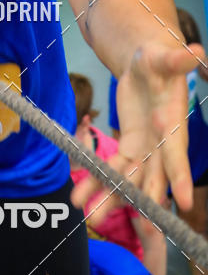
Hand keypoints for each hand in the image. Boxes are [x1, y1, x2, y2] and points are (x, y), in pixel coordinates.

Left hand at [71, 39, 205, 220]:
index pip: (177, 155)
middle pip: (151, 176)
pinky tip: (78, 196)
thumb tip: (196, 51)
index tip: (182, 204)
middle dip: (140, 198)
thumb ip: (177, 60)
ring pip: (128, 179)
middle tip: (132, 222)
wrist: (146, 65)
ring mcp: (145, 149)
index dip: (179, 178)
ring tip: (89, 216)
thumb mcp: (163, 57)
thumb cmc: (158, 59)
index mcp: (173, 126)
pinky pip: (111, 167)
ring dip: (110, 196)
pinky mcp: (129, 147)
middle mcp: (162, 145)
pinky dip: (96, 180)